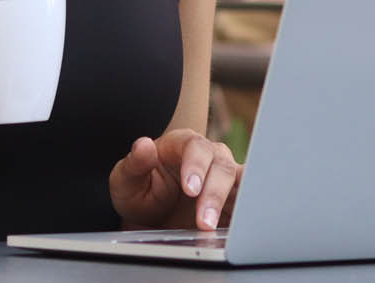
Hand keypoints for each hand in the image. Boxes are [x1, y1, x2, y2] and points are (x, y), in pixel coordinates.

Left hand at [109, 130, 240, 231]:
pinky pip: (249, 201)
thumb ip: (134, 164)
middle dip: (214, 194)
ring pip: (241, 181)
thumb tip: (144, 145)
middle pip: (222, 166)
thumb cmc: (139, 193)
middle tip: (204, 221)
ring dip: (234, 204)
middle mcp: (208, 157)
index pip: (195, 147)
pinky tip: (239, 229)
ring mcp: (224, 177)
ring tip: (217, 228)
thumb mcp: (125, 181)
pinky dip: (247, 213)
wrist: (150, 219)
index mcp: (181, 145)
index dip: (196, 165)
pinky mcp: (235, 198)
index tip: (191, 189)